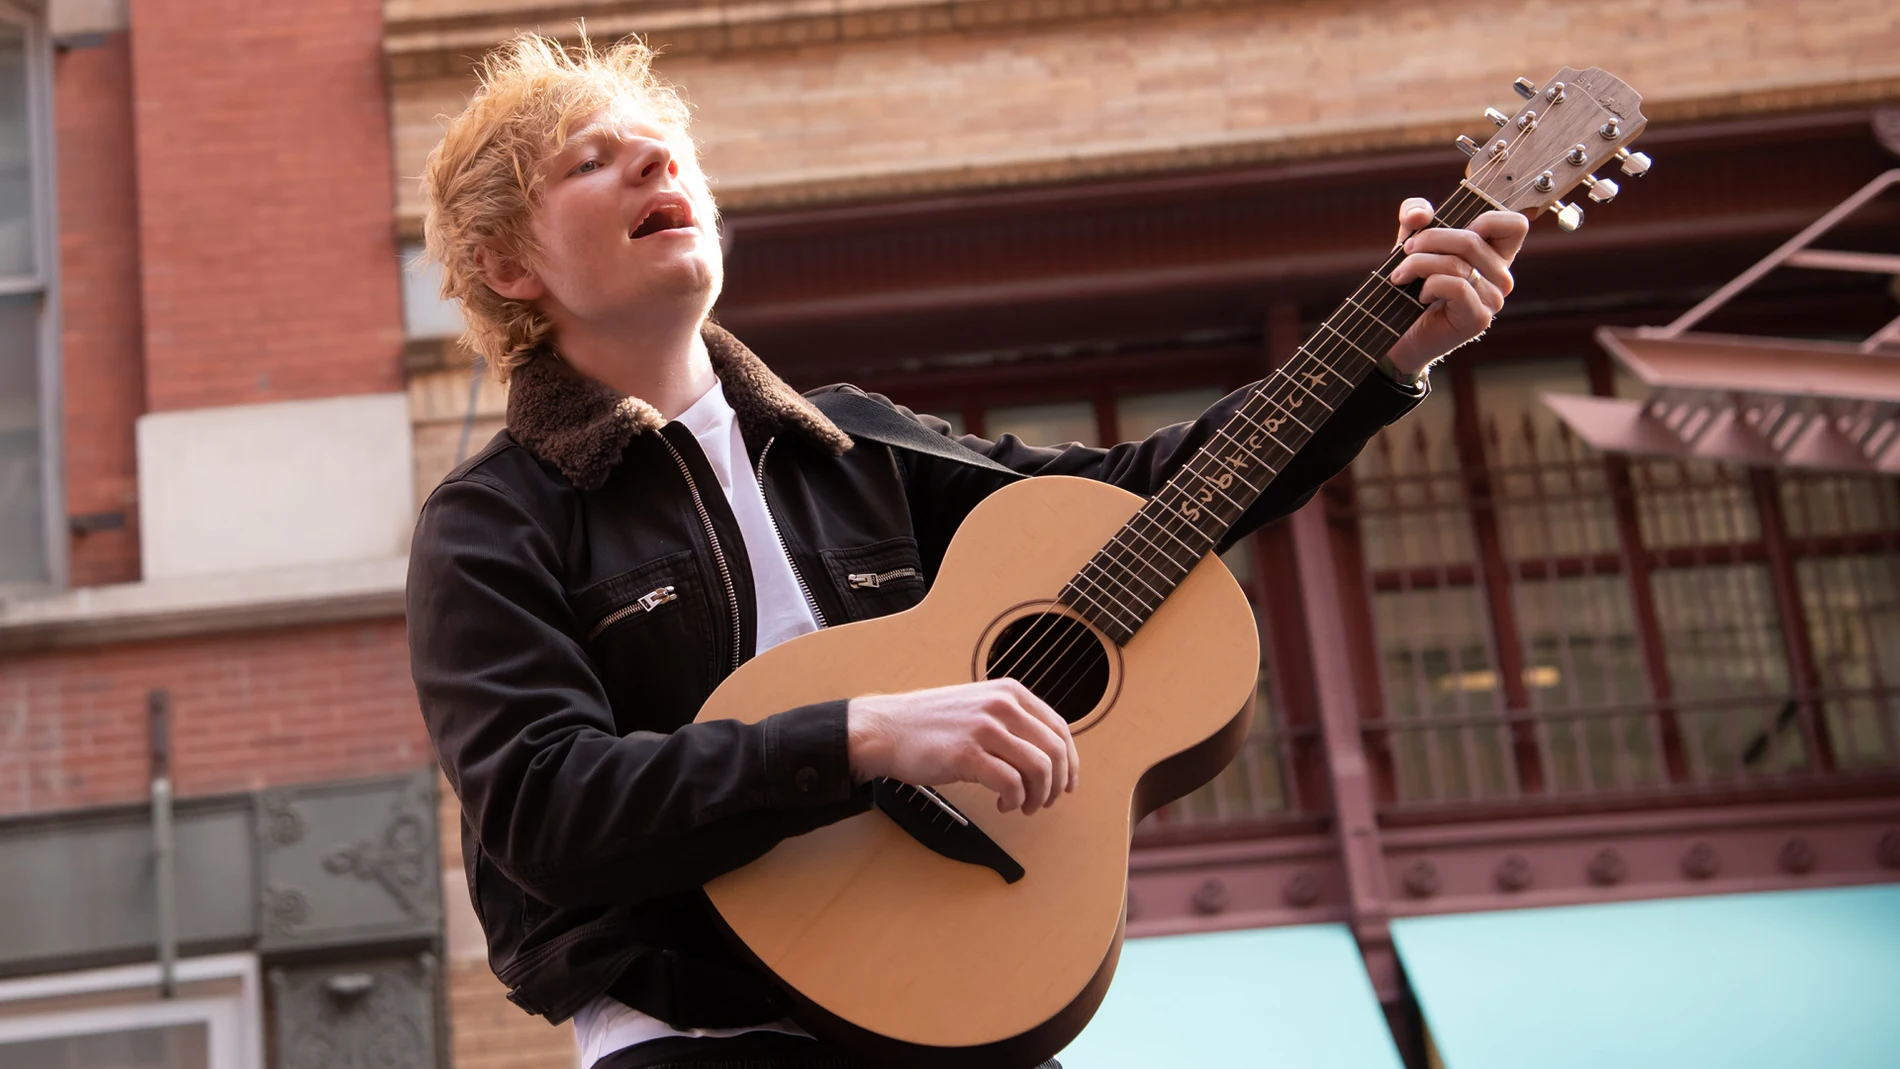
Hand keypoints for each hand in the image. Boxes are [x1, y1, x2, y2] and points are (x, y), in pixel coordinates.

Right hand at [847, 679, 1078, 814]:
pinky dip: (1015, 800)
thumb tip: (1045, 755)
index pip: (1059, 728)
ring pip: (1039, 769)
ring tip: (1023, 806)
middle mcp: (1002, 705)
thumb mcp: (978, 707)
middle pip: (1055, 750)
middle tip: (1045, 802)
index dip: (1069, 761)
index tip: (1066, 783)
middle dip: (1056, 784)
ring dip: (1038, 796)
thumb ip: (1011, 722)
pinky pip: (1012, 784)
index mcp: (1009, 692)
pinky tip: (1004, 805)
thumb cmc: (930, 724)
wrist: (886, 729)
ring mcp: (986, 729)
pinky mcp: (968, 754)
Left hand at [1382, 198, 1529, 377]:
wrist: (1400, 336)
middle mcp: (1501, 276)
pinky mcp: (1478, 317)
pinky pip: (1456, 286)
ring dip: (1418, 264)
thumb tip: (1421, 214)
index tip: (1453, 228)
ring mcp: (1493, 299)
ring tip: (1401, 274)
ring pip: (1458, 264)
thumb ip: (1415, 215)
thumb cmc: (1411, 285)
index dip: (1486, 218)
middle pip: (1472, 239)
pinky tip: (1420, 295)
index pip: (1516, 224)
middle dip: (1429, 239)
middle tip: (1405, 251)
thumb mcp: (1412, 241)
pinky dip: (1430, 285)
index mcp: (1495, 254)